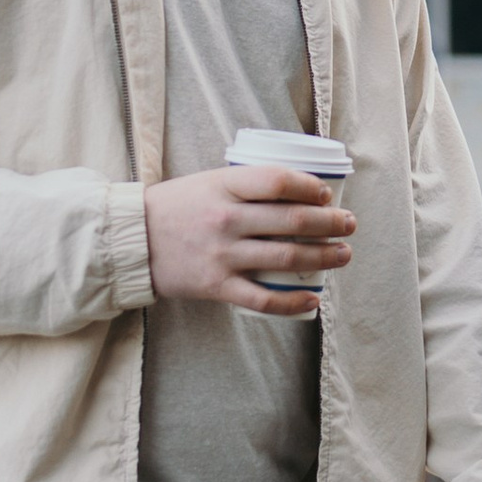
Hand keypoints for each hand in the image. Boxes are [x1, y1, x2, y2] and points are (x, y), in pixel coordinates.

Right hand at [143, 164, 354, 319]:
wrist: (132, 242)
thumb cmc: (174, 208)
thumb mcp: (207, 182)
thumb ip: (245, 186)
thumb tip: (296, 190)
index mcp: (223, 187)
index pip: (278, 181)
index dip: (310, 186)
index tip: (327, 192)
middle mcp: (226, 219)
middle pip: (292, 220)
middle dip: (330, 222)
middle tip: (349, 224)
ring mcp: (222, 255)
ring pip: (286, 257)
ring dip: (323, 256)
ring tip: (343, 254)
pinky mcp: (216, 286)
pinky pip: (263, 298)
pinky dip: (292, 301)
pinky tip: (313, 298)